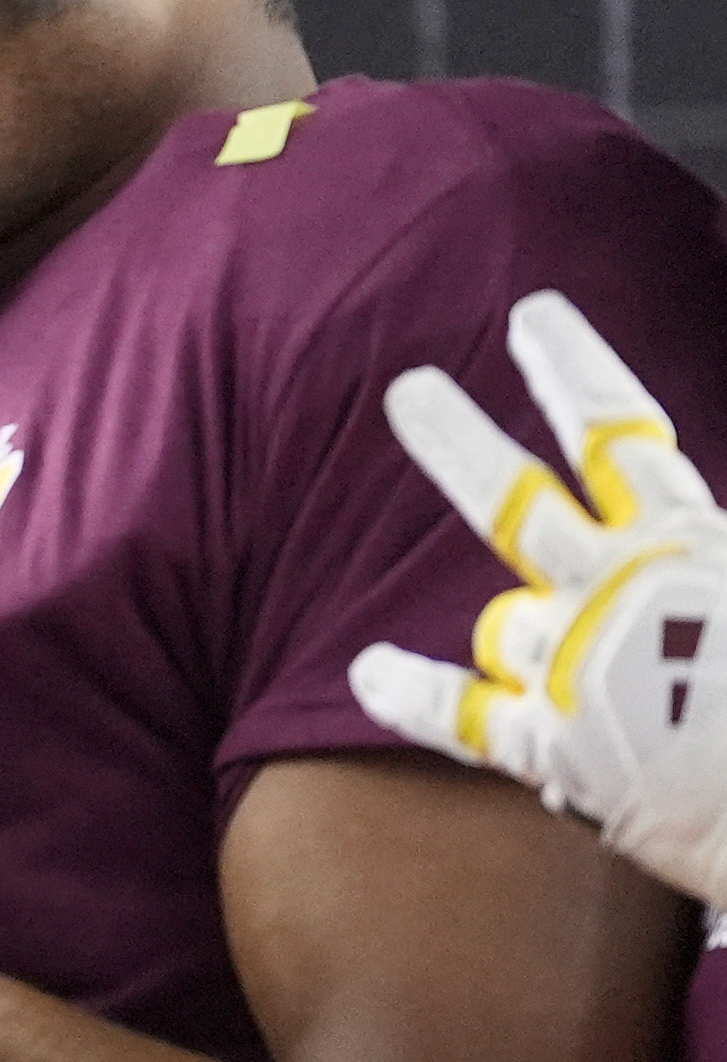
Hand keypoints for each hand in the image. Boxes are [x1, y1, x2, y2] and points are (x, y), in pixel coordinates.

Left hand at [352, 290, 726, 905]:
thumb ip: (704, 545)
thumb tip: (673, 503)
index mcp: (693, 542)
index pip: (621, 431)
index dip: (575, 367)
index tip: (533, 318)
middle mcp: (621, 590)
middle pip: (519, 499)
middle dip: (458, 442)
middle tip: (408, 391)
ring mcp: (577, 663)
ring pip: (505, 624)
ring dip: (521, 638)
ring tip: (555, 664)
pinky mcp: (554, 743)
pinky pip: (459, 711)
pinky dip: (410, 691)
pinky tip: (369, 671)